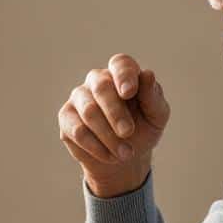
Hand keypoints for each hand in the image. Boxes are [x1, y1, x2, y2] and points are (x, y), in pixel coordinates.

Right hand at [58, 54, 169, 197]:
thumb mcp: (157, 116)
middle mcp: (97, 80)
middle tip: (128, 133)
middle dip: (116, 112)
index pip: (120, 64)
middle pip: (101, 88)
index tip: (129, 92)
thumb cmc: (143, 129)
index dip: (124, 76)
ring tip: (125, 153)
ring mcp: (79, 97)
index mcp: (122, 74)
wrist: (124, 157)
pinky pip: (78, 130)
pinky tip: (110, 156)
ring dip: (109, 136)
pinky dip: (96, 146)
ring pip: (89, 111)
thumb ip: (153, 97)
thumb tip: (147, 75)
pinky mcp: (66, 117)